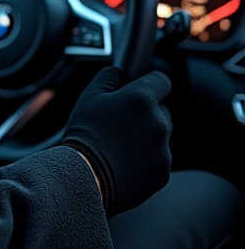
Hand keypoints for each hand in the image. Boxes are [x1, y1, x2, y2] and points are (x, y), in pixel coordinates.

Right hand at [60, 66, 171, 217]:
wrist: (84, 177)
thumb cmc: (84, 135)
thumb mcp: (89, 96)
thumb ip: (109, 76)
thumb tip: (118, 72)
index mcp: (142, 99)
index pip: (162, 81)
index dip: (151, 84)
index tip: (141, 91)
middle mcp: (159, 122)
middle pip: (161, 111)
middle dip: (146, 115)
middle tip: (122, 125)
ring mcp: (163, 149)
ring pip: (161, 137)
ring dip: (147, 138)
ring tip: (120, 147)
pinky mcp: (163, 172)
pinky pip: (159, 160)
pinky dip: (146, 161)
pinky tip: (125, 162)